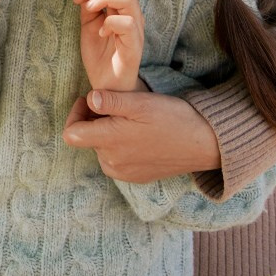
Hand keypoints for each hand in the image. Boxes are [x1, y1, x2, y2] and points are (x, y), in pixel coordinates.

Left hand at [62, 88, 222, 180]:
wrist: (204, 144)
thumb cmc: (172, 118)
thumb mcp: (141, 103)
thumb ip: (112, 101)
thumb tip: (89, 98)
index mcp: (110, 142)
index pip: (71, 134)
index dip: (75, 114)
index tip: (90, 100)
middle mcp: (112, 163)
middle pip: (87, 139)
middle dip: (94, 120)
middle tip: (115, 104)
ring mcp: (124, 173)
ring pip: (101, 148)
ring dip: (107, 132)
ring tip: (129, 117)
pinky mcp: (136, 177)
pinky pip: (116, 160)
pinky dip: (120, 145)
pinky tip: (138, 133)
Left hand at [71, 0, 143, 92]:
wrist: (106, 88)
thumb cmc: (99, 55)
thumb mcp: (87, 23)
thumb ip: (86, 2)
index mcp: (120, 7)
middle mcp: (131, 14)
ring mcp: (135, 29)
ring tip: (87, 8)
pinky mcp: (135, 46)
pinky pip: (129, 24)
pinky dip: (111, 22)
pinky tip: (100, 31)